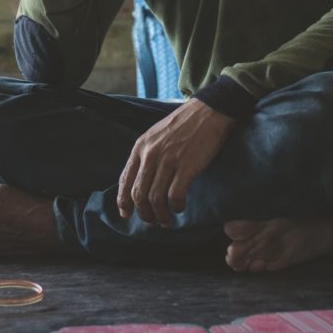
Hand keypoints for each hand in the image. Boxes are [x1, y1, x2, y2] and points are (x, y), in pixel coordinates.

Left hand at [117, 100, 234, 225]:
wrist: (209, 111)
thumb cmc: (184, 124)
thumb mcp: (156, 134)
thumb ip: (146, 154)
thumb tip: (140, 180)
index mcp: (141, 146)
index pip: (125, 180)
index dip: (123, 201)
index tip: (126, 214)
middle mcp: (151, 154)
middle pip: (139, 194)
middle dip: (144, 213)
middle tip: (152, 221)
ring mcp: (168, 160)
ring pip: (155, 199)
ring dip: (160, 215)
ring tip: (167, 220)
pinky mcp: (186, 166)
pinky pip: (175, 196)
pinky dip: (176, 207)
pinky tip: (180, 208)